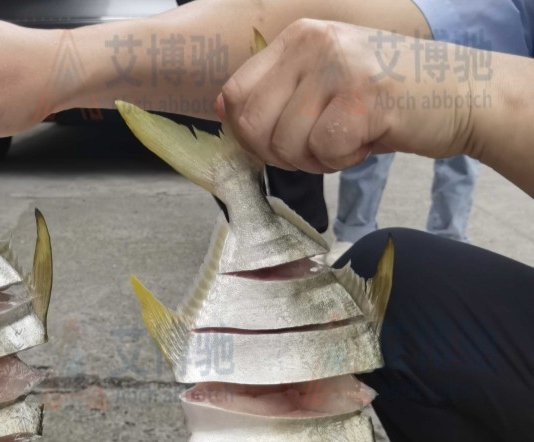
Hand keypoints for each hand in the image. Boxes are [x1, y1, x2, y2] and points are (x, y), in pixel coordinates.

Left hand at [217, 19, 475, 171]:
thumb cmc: (384, 99)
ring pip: (286, 143)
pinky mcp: (363, 98)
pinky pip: (323, 152)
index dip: (247, 133)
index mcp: (298, 38)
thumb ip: (276, 94)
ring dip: (314, 159)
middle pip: (253, 123)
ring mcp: (338, 67)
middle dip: (278, 153)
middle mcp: (314, 43)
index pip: (235, 94)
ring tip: (347, 138)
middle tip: (315, 148)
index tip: (276, 143)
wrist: (460, 95)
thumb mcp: (322, 83)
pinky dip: (341, 161)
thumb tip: (225, 110)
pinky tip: (365, 141)